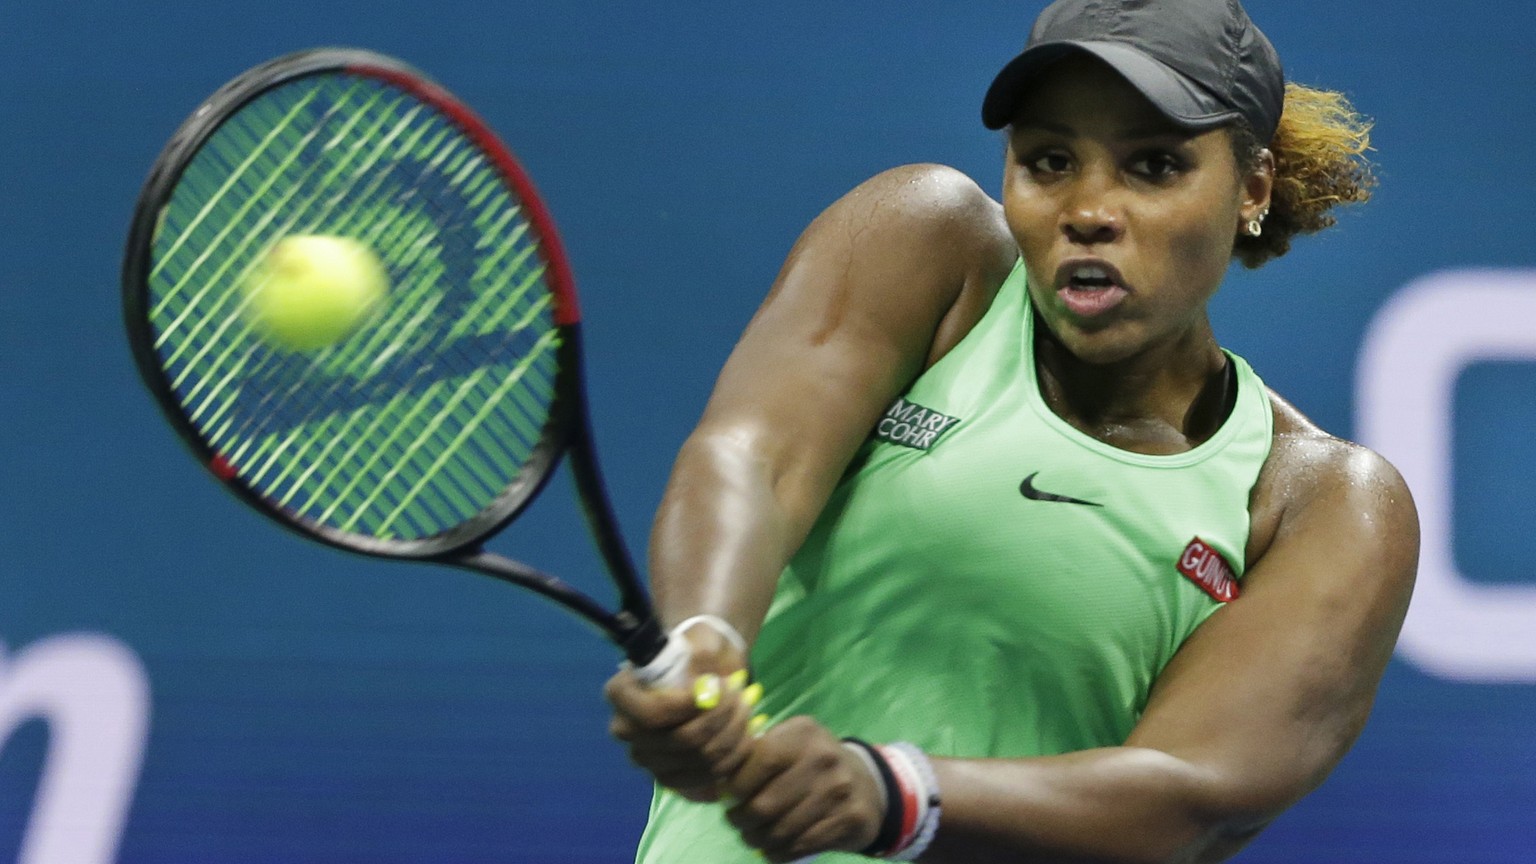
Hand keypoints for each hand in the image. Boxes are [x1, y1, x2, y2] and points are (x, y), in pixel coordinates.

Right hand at [604, 623, 754, 801]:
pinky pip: (708, 779)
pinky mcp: (671, 779)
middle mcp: (627, 731)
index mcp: (621, 694)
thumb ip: (702, 657)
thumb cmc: (698, 650)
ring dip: (734, 735)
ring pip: (701, 761)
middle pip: (682, 741)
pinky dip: (735, 758)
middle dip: (722, 717)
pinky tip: (744, 736)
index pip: (652, 713)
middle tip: (743, 695)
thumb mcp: (701, 639)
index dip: (690, 705)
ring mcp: (648, 759)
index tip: (719, 685)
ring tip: (747, 709)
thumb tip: (706, 690)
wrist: (706, 671)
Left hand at [721, 716, 884, 861]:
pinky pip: (800, 846)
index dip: (736, 785)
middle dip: (741, 820)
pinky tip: (771, 849)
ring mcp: (839, 790)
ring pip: (781, 830)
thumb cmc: (812, 763)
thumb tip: (716, 784)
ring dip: (757, 840)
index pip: (759, 761)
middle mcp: (823, 758)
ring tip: (751, 837)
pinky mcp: (849, 819)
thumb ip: (756, 756)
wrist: (867, 784)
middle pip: (766, 803)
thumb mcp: (791, 745)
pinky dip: (778, 853)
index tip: (728, 797)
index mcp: (803, 733)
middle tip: (736, 822)